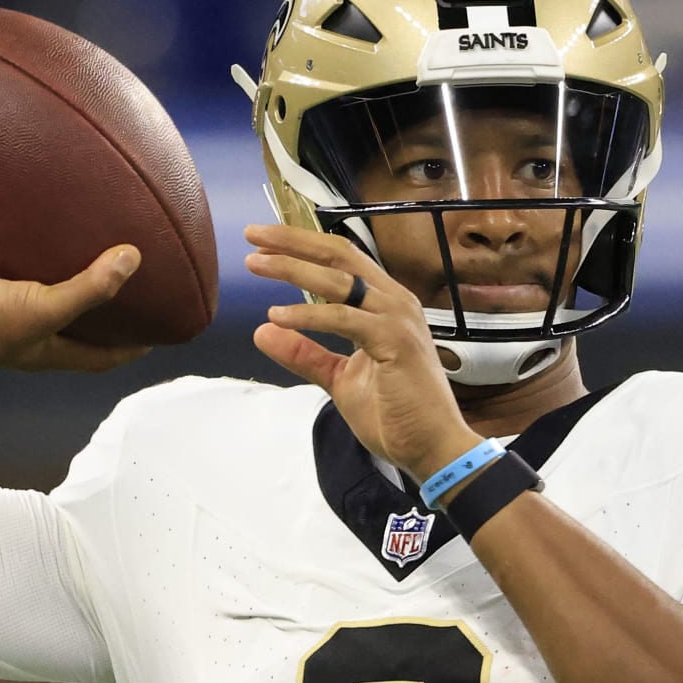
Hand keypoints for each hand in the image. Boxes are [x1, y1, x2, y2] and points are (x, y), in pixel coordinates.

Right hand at [0, 245, 150, 371]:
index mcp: (51, 348)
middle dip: (100, 309)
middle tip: (127, 282)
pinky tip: (24, 222)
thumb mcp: (46, 306)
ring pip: (37, 290)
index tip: (157, 333)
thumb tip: (134, 258)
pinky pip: (0, 264)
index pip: (102, 357)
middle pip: (74, 324)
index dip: (131, 348)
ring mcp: (1, 310)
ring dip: (57, 273)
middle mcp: (29, 332)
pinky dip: (13, 250)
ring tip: (80, 243)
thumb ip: (90, 287)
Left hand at [245, 224, 477, 478]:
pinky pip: (344, 318)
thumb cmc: (394, 414)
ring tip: (255, 265)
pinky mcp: (395, 340)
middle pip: (339, 255)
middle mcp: (394, 301)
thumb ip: (305, 354)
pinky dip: (308, 314)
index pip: (341, 262)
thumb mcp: (339, 379)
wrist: (431, 448)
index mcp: (384, 305)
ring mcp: (397, 318)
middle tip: (252, 235)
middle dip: (293, 241)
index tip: (261, 244)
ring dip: (293, 269)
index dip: (301, 248)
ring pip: (339, 280)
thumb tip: (262, 331)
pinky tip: (277, 316)